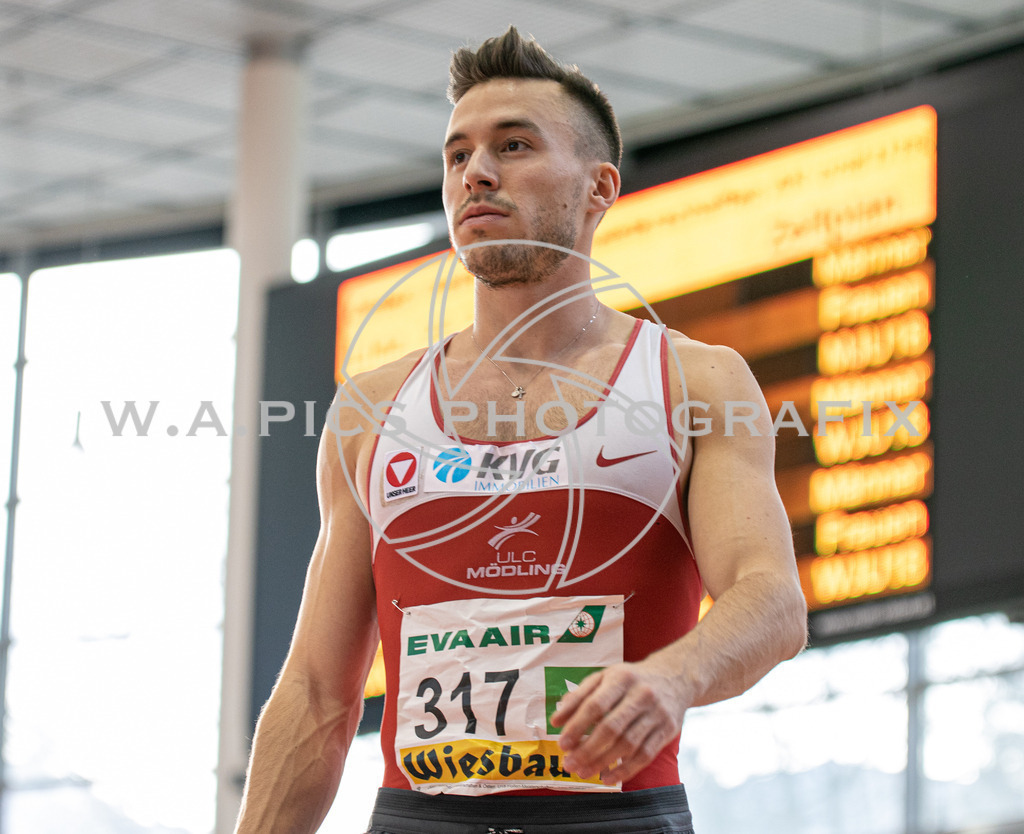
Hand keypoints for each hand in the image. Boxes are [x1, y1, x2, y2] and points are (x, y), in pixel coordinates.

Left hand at [550, 659, 689, 784]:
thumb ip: (578, 697)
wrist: (675, 677)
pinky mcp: (668, 730)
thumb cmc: (630, 680)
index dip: (577, 726)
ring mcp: (657, 713)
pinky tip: (608, 777)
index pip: (596, 705)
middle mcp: (641, 694)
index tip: (562, 744)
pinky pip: (645, 755)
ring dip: (603, 762)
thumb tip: (556, 720)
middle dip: (587, 749)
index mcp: (621, 678)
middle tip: (569, 764)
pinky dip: (625, 769)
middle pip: (612, 728)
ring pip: (628, 744)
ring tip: (583, 772)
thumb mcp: (604, 678)